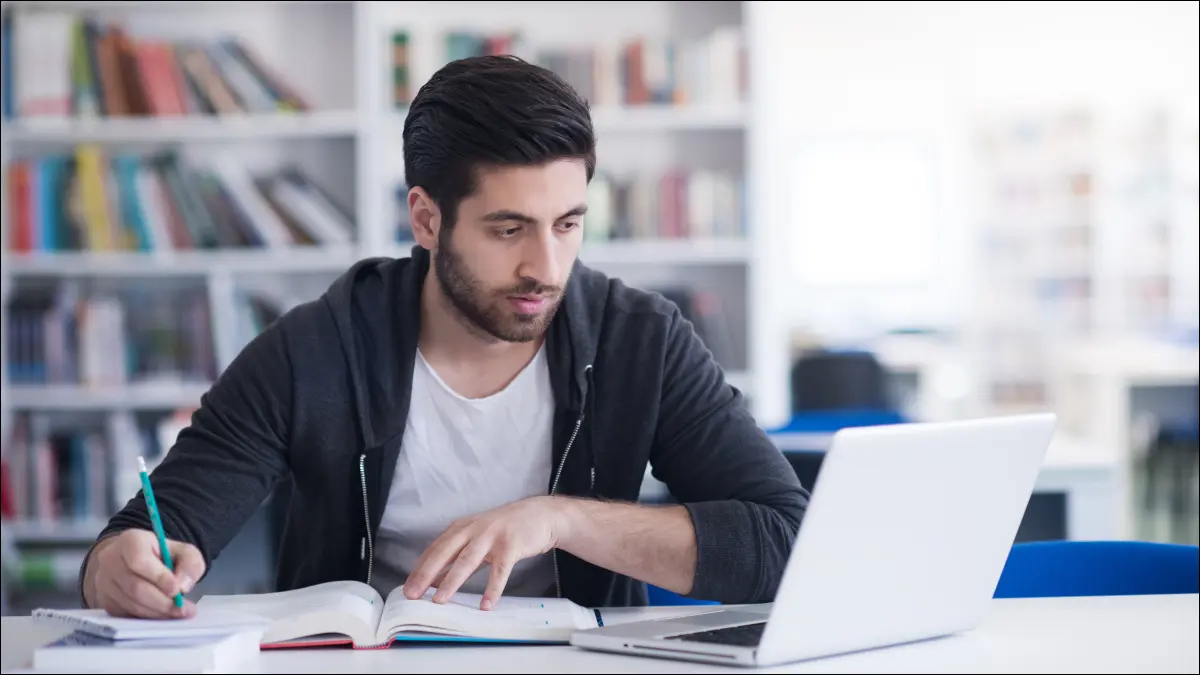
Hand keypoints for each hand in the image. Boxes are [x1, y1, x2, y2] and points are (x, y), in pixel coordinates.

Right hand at [83, 529, 205, 618]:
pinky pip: (125, 613)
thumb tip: (183, 585)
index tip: (177, 590)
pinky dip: (147, 616)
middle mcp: (111, 560)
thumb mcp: (183, 552)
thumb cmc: (160, 555)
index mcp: (131, 541)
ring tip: (177, 612)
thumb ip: (190, 564)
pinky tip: (161, 614)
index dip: (159, 578)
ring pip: (131, 603)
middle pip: (135, 587)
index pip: (140, 561)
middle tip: (182, 608)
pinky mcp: (104, 599)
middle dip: (162, 601)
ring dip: (157, 612)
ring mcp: (104, 581)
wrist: (134, 561)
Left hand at [403, 496, 565, 609]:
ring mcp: (492, 536)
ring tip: (439, 600)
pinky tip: (486, 604)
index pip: (436, 549)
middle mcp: (474, 529)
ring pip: (468, 560)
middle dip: (427, 574)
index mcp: (463, 528)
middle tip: (413, 594)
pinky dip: (492, 588)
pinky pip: (500, 570)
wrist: (540, 515)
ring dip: (452, 581)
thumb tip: (437, 581)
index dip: (420, 568)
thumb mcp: (479, 539)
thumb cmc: (507, 529)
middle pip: (445, 552)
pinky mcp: (511, 545)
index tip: (407, 586)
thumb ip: (459, 558)